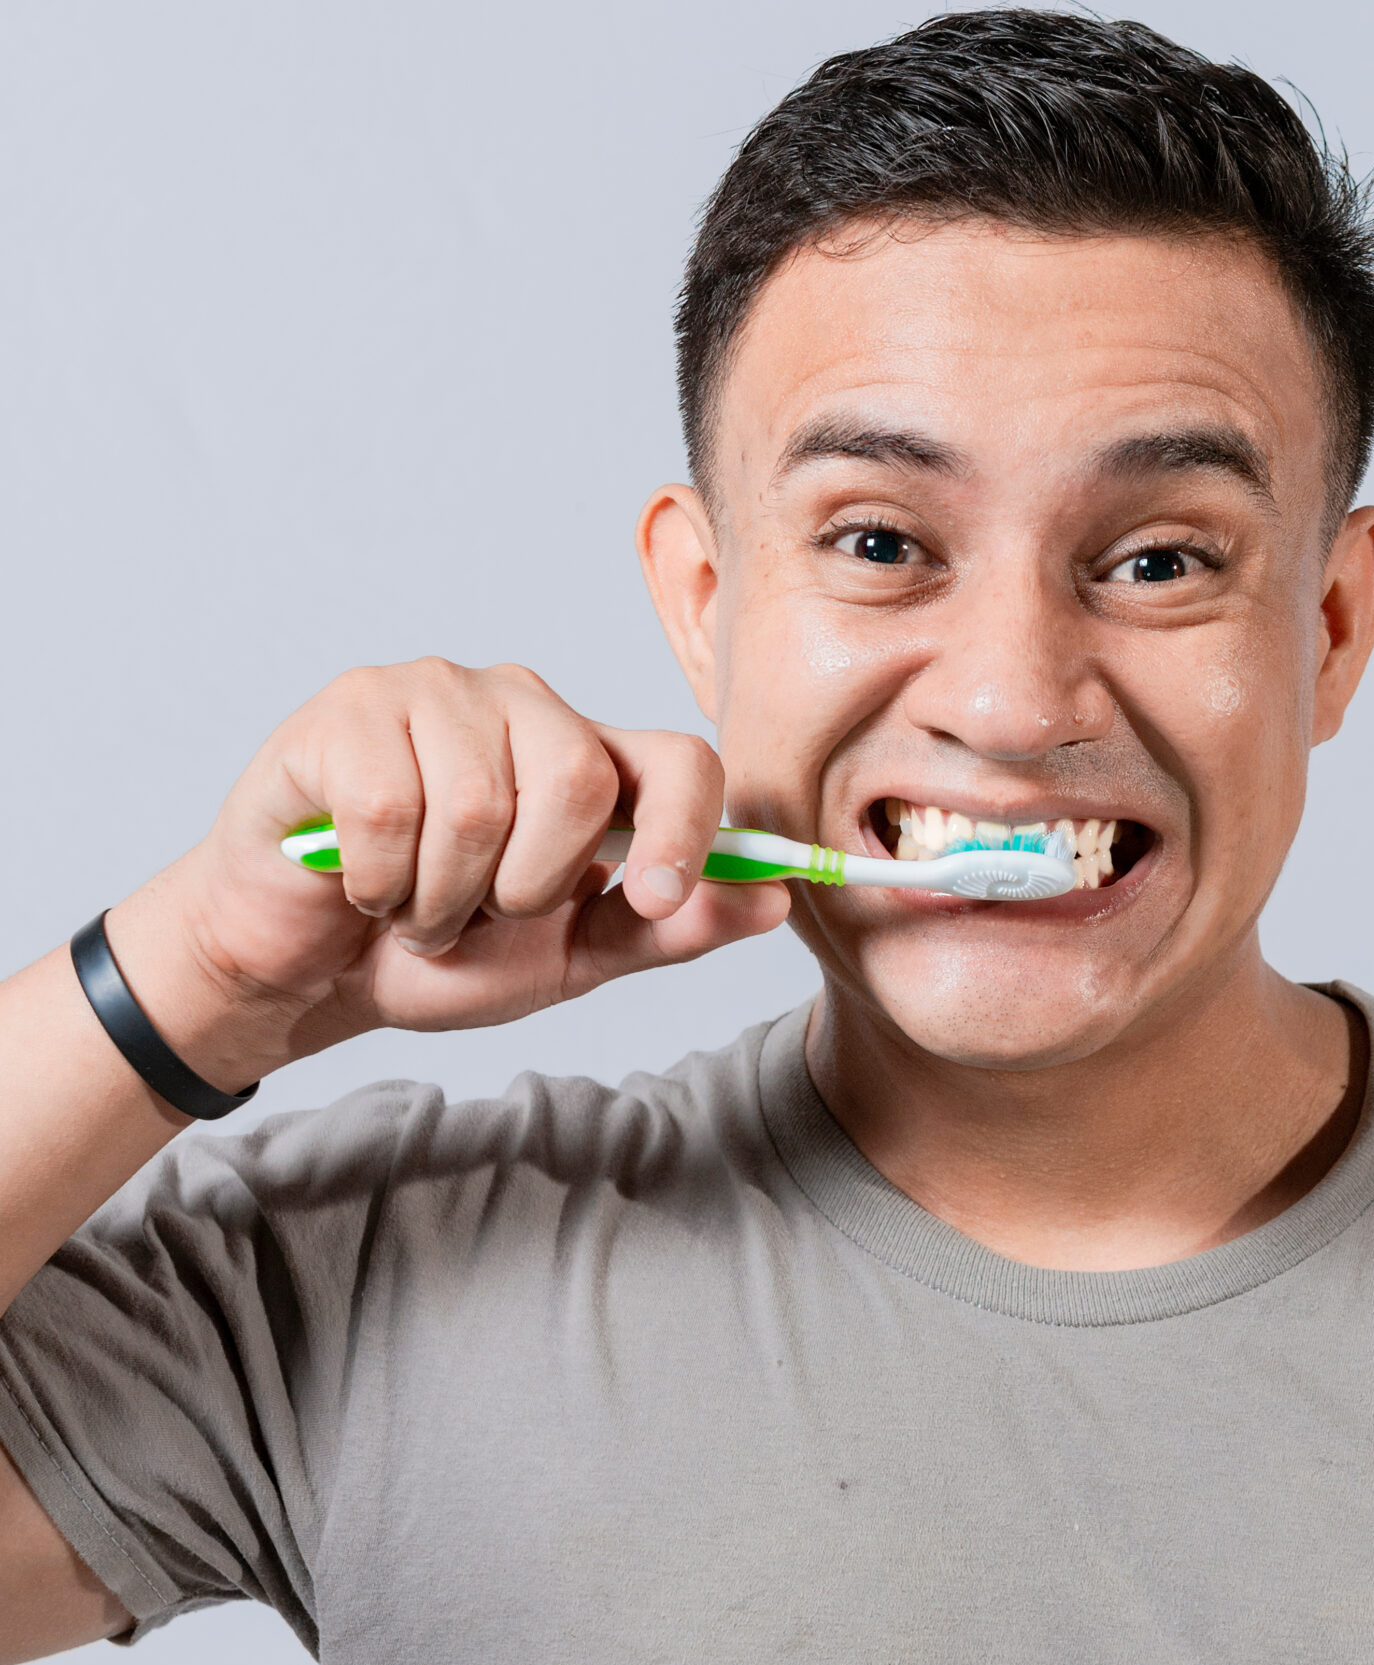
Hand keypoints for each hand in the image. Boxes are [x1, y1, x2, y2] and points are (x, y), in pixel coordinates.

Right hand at [103, 659, 788, 1088]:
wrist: (308, 971)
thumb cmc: (436, 951)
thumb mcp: (569, 959)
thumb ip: (667, 930)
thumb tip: (774, 902)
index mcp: (593, 760)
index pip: (682, 760)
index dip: (684, 832)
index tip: (653, 899)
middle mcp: (525, 706)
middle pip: (580, 781)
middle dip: (527, 887)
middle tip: (477, 914)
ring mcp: (436, 693)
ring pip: (480, 804)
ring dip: (441, 897)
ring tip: (414, 902)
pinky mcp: (351, 708)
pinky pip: (391, 807)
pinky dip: (378, 879)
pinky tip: (360, 879)